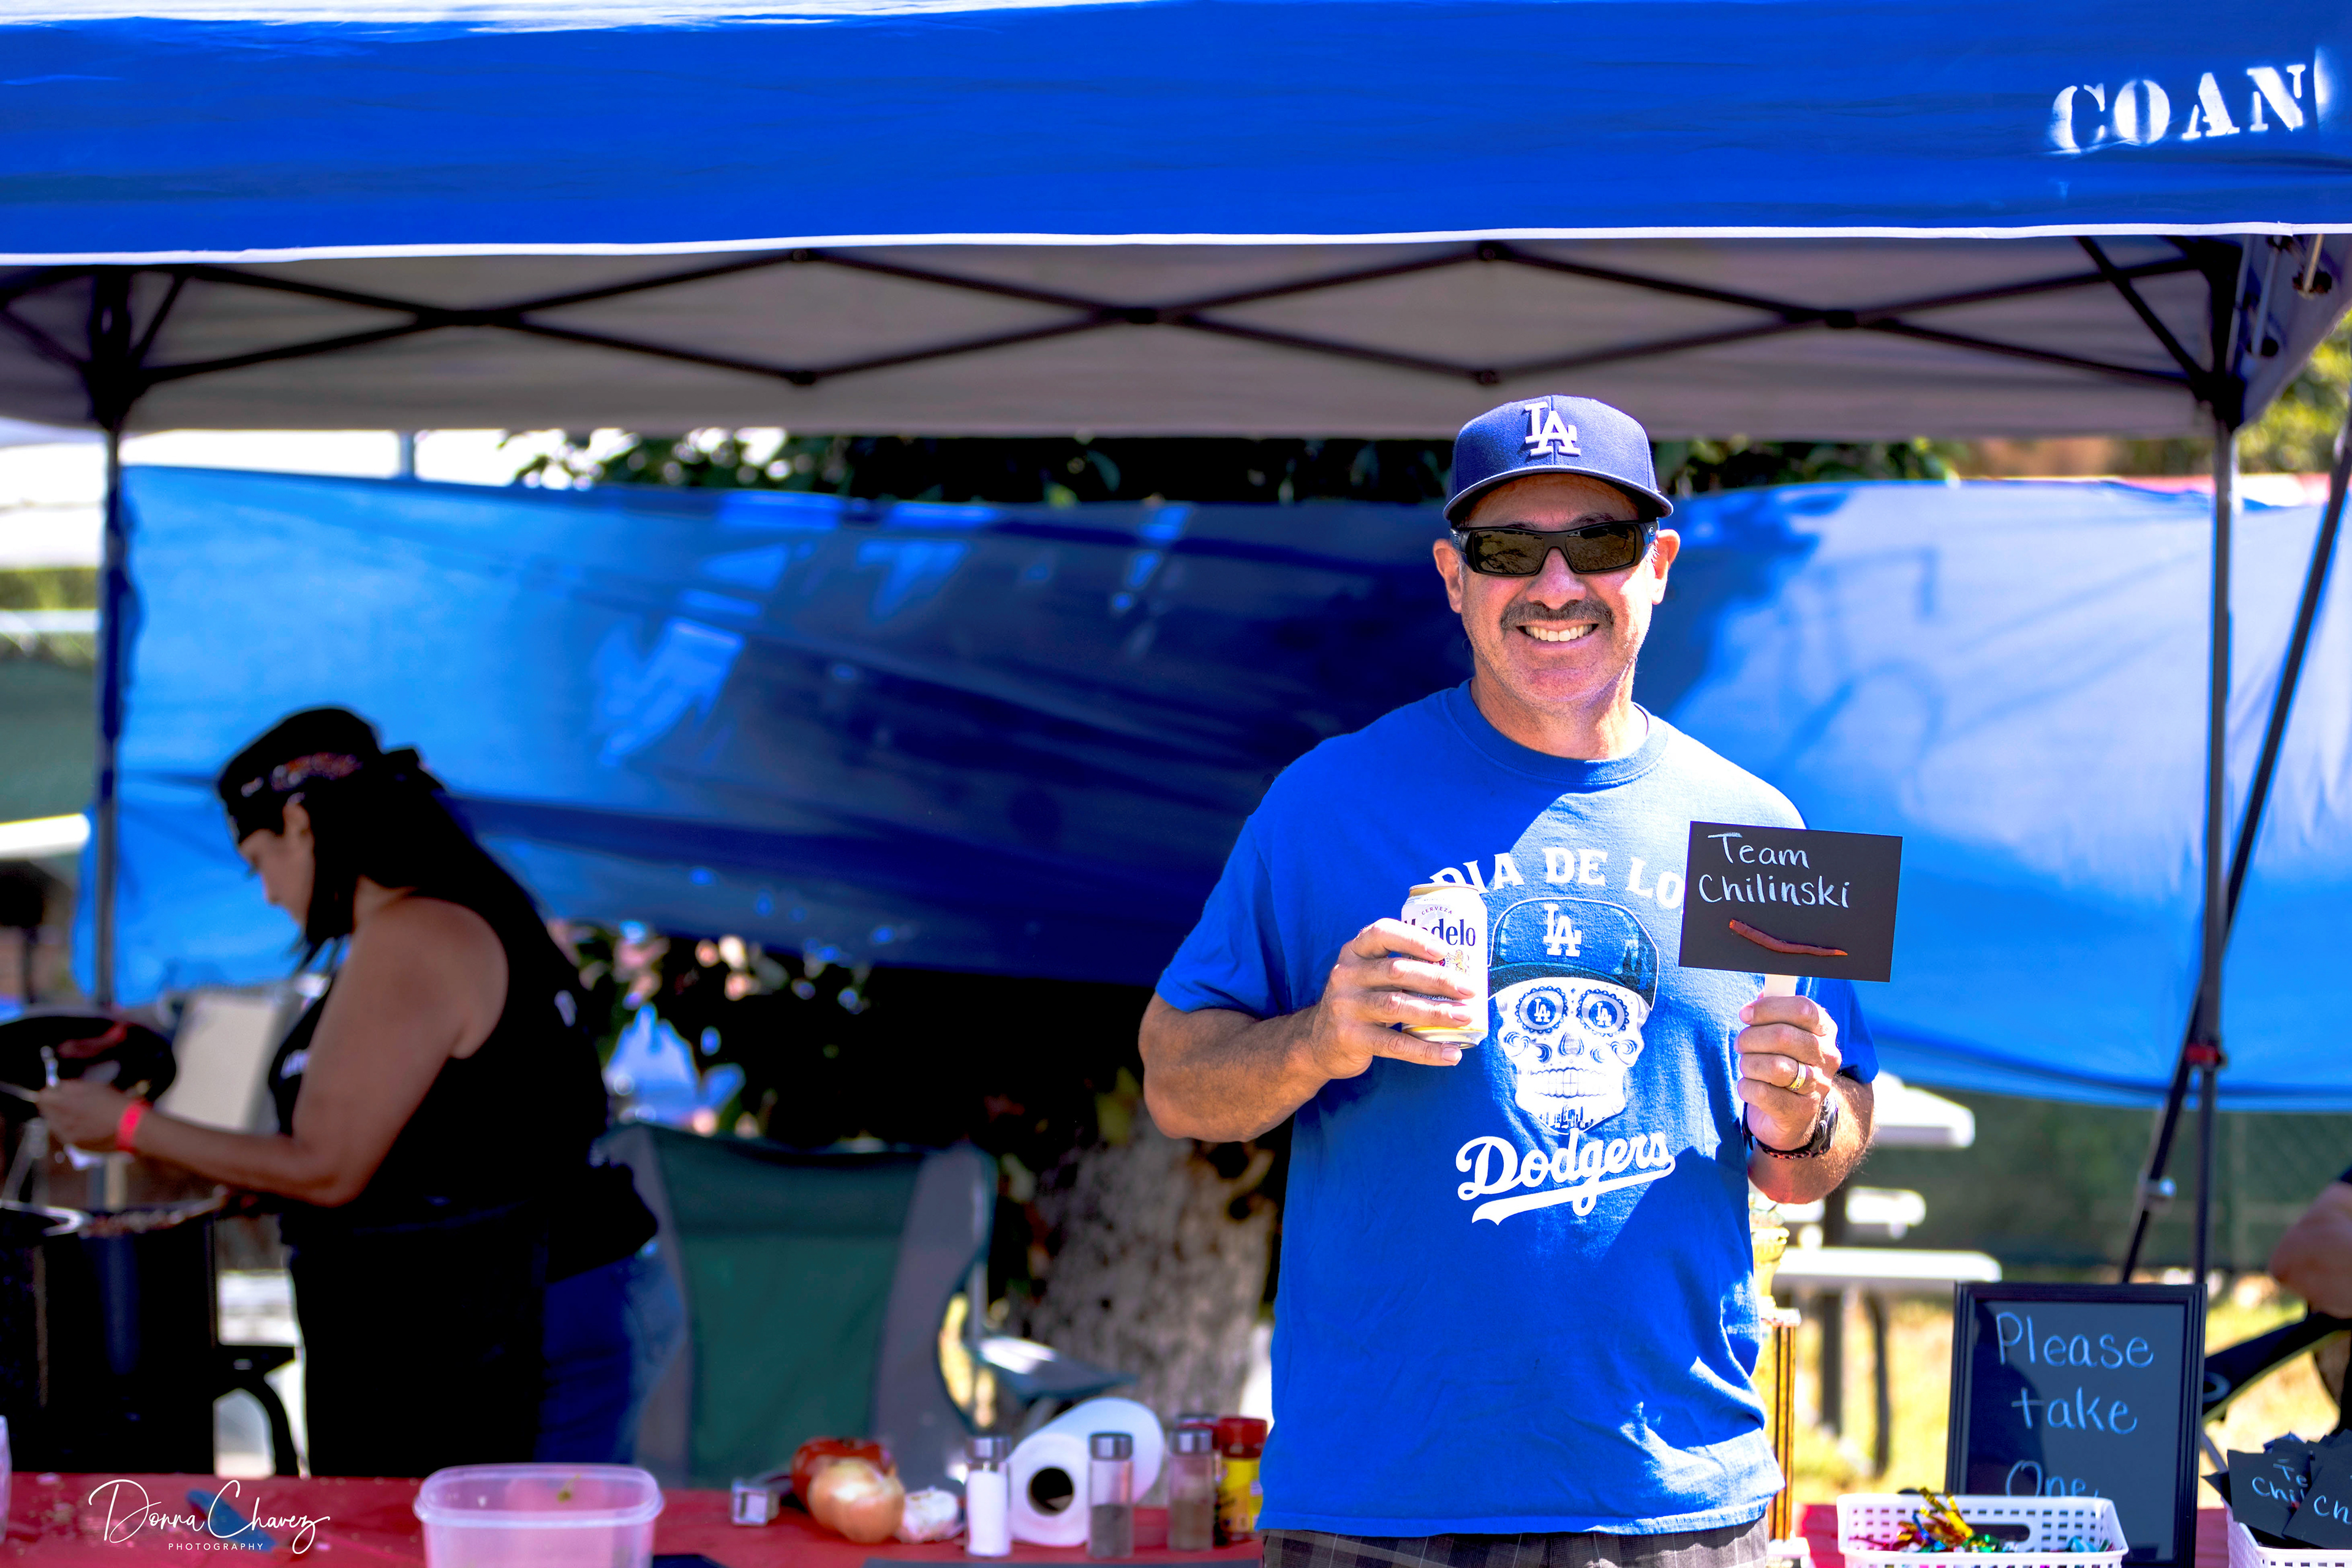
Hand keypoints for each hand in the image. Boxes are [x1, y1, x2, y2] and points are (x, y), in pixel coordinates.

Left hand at [34, 1078, 135, 1150]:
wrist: (132, 1128)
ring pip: (54, 1124)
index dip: (51, 1092)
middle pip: (46, 1111)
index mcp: (63, 1104)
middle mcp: (60, 1122)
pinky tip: (86, 1126)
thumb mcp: (94, 1087)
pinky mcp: (75, 1146)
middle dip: (55, 1105)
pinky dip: (70, 1129)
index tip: (60, 1091)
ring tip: (79, 1115)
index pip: (42, 1096)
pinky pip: (65, 1135)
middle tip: (70, 1102)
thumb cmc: (115, 1103)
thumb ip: (71, 1086)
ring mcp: (67, 1136)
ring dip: (61, 1118)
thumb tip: (58, 1087)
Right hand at [1299, 918, 1479, 1079]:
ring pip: (1397, 1006)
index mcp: (1354, 952)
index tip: (1444, 950)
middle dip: (1438, 979)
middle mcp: (1346, 975)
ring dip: (1436, 1012)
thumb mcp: (1367, 977)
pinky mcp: (1350, 1038)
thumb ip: (1398, 968)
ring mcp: (1345, 1007)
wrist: (1317, 1042)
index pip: (1382, 933)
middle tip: (1469, 990)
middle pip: (1397, 971)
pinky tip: (1450, 1054)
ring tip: (1465, 1018)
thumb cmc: (1359, 1003)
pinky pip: (1394, 1044)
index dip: (1414, 938)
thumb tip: (1459, 973)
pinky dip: (1426, 1050)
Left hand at [1735, 990, 1840, 1150]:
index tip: (1745, 1014)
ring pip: (1775, 1066)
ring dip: (1749, 1063)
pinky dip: (1747, 1087)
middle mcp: (1828, 1058)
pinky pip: (1763, 1093)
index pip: (1804, 1009)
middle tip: (1741, 1043)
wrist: (1793, 1115)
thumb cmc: (1783, 1064)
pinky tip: (1750, 1087)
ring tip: (1747, 1066)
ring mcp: (1818, 1086)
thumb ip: (1775, 1012)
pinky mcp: (1800, 1112)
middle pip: (1784, 1036)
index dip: (1769, 1008)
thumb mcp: (1783, 1035)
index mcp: (1825, 1031)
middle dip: (1752, 1038)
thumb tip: (1763, 993)